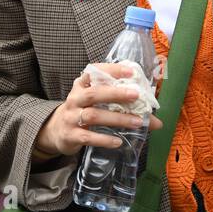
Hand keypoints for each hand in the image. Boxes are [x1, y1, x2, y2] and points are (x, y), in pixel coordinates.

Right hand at [33, 63, 162, 159]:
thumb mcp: (96, 103)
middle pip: (94, 94)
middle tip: (136, 95)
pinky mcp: (71, 135)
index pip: (95, 71)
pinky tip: (118, 141)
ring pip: (93, 115)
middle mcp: (75, 98)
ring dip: (117, 118)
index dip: (113, 70)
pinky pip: (88, 137)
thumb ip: (122, 105)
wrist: (55, 131)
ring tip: (137, 122)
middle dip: (116, 94)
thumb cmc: (83, 111)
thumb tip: (157, 120)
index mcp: (82, 84)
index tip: (131, 71)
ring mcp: (71, 117)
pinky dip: (104, 139)